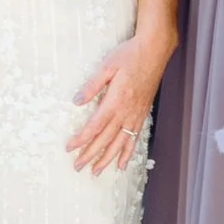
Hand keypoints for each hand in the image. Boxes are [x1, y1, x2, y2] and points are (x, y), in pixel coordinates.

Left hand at [67, 33, 168, 174]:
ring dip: (107, 159)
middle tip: (77, 167)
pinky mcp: (142, 114)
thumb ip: (92, 85)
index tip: (69, 148)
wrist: (155, 51)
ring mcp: (136, 115)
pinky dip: (127, 153)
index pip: (95, 126)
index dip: (81, 139)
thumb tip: (76, 101)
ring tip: (96, 172)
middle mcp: (126, 112)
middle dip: (90, 155)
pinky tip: (121, 164)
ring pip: (120, 143)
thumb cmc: (129, 55)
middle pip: (105, 139)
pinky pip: (134, 138)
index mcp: (115, 101)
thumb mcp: (107, 65)